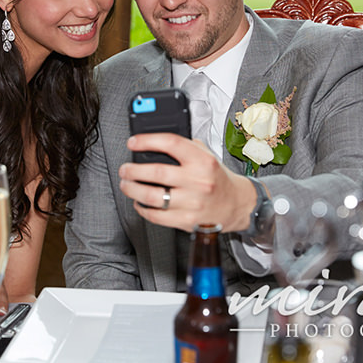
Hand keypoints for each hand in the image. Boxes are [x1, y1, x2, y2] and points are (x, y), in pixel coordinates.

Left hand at [118, 133, 257, 232]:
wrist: (237, 204)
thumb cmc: (218, 178)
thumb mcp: (207, 155)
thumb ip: (185, 147)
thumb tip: (155, 142)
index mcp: (203, 161)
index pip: (171, 143)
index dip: (147, 141)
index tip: (133, 143)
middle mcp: (198, 181)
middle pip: (156, 172)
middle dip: (133, 170)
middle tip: (125, 169)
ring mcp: (192, 203)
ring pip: (152, 196)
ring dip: (132, 189)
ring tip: (126, 184)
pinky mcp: (187, 220)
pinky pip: (156, 216)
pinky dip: (142, 209)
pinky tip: (139, 202)